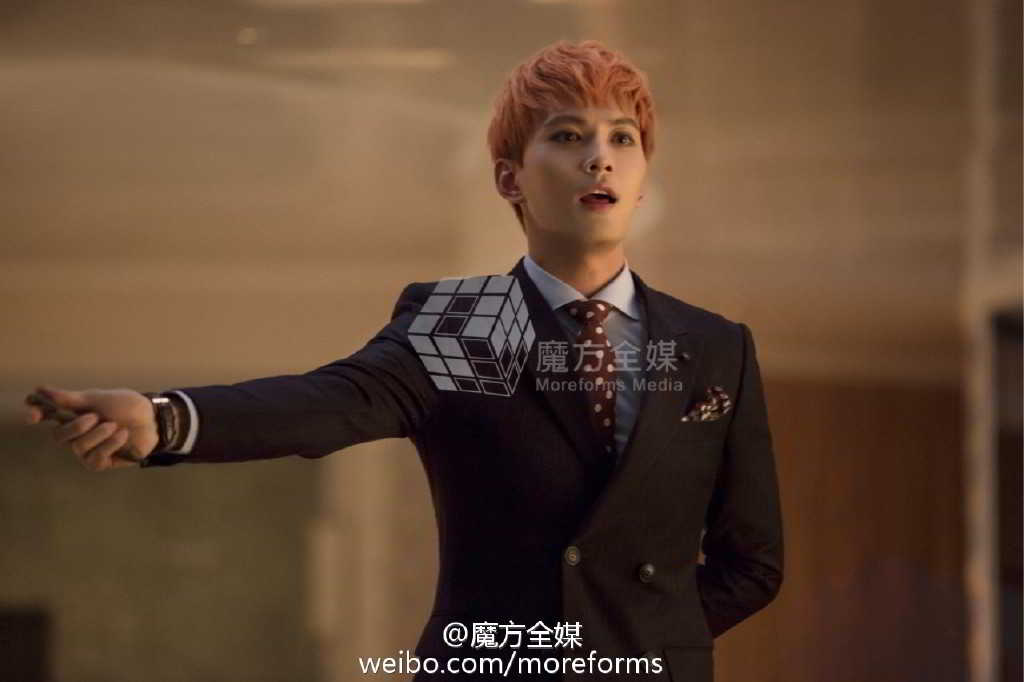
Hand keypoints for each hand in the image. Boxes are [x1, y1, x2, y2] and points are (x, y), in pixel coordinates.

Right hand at [24, 386, 159, 471]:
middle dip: (75, 427)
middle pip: (58, 436)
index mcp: (72, 414)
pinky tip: (122, 435)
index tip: (32, 413)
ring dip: (98, 435)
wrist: (152, 419)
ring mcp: (87, 450)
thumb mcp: (99, 399)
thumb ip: (71, 399)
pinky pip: (95, 458)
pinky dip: (109, 445)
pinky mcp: (100, 462)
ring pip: (77, 447)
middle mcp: (75, 433)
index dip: (36, 413)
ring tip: (115, 426)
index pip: (45, 415)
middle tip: (94, 417)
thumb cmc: (126, 407)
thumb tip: (40, 389)